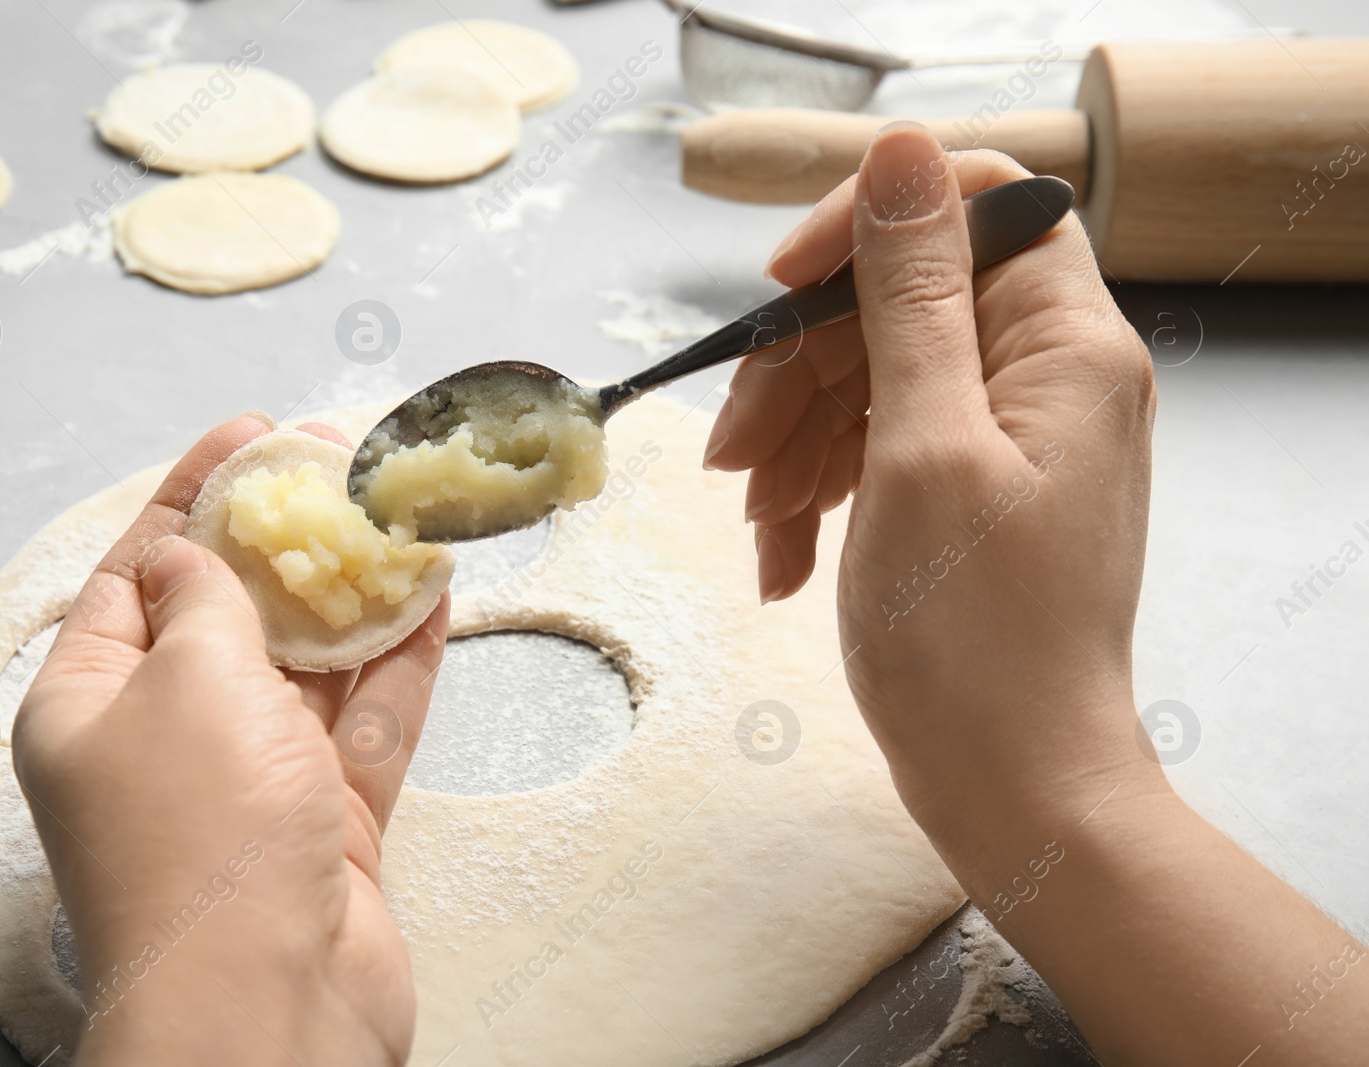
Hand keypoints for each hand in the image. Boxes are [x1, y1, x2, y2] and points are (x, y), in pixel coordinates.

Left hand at [12, 414, 448, 1066]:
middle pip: (230, 613)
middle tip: (342, 464)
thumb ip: (204, 602)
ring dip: (355, 594)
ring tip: (398, 514)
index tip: (252, 435)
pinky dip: (399, 663)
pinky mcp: (327, 822)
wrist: (266, 1005)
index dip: (193, 497)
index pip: (138, 573)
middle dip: (285, 536)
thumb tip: (190, 555)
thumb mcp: (186, 681)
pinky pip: (366, 722)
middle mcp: (167, 740)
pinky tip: (431, 599)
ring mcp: (253, 783)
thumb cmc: (201, 837)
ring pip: (310, 665)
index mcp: (92, 703)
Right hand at [708, 125, 1368, 1066]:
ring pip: (869, 377)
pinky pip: (875, 446)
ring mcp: (1002, 436)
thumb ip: (911, 292)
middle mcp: (1044, 375)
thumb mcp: (925, 447)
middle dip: (800, 369)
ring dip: (793, 441)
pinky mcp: (964, 491)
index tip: (776, 290)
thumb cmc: (977, 638)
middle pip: (896, 302)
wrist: (1014, 787)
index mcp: (1064, 345)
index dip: (865, 226)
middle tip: (733, 455)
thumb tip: (905, 148)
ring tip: (755, 522)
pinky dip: (817, 489)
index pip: (970, 204)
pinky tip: (781, 557)